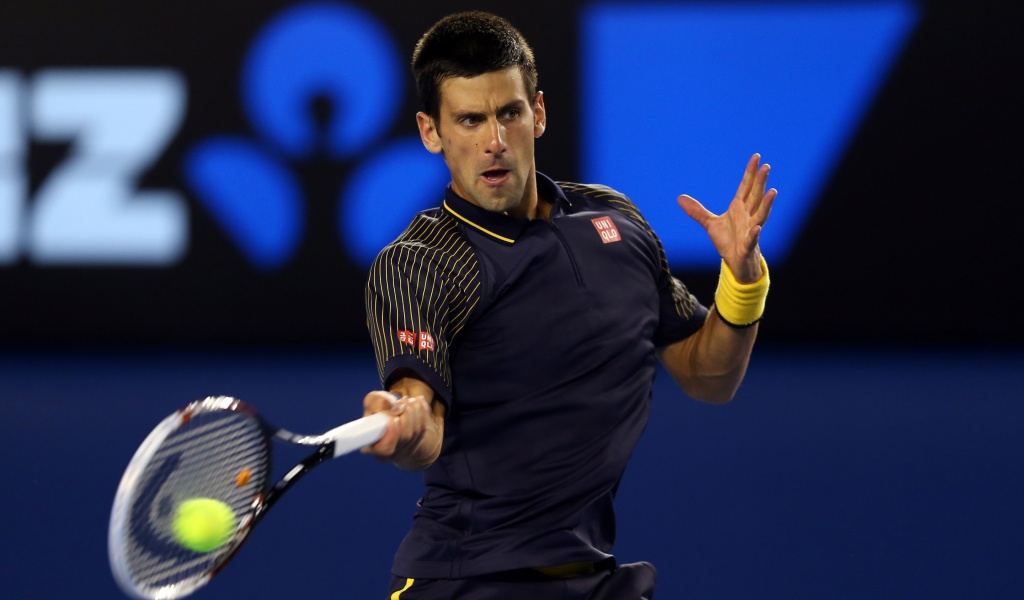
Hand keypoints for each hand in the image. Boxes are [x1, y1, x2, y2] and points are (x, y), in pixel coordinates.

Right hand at [360, 390, 432, 462]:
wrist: (386, 415)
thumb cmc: (375, 410)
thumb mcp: (371, 402)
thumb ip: (377, 402)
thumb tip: (395, 408)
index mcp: (374, 448)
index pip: (385, 449)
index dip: (393, 434)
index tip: (394, 418)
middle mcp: (390, 454)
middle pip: (405, 437)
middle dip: (406, 415)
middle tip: (403, 401)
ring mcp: (404, 450)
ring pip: (416, 432)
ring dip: (415, 412)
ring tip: (409, 399)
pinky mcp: (415, 444)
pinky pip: (423, 428)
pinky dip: (423, 412)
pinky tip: (419, 400)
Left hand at [677, 154, 775, 282]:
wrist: (735, 262)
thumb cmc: (728, 240)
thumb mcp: (710, 224)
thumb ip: (697, 211)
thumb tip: (679, 198)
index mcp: (739, 208)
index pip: (746, 186)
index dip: (750, 172)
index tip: (756, 156)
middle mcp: (748, 216)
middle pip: (755, 196)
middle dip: (760, 182)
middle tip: (766, 167)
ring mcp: (750, 230)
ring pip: (760, 214)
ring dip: (766, 204)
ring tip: (773, 191)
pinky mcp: (748, 245)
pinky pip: (752, 238)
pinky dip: (754, 233)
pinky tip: (757, 228)